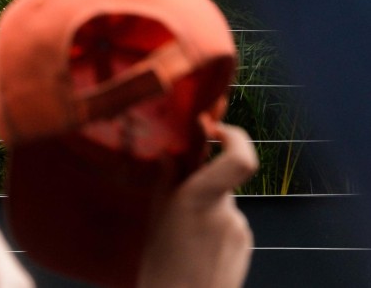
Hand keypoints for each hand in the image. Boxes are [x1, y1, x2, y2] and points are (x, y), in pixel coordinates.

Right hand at [138, 121, 258, 287]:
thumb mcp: (155, 218)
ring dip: (207, 208)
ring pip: (223, 202)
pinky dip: (214, 226)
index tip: (216, 130)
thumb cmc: (161, 269)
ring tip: (183, 236)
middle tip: (176, 204)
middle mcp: (227, 211)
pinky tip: (195, 248)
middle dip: (203, 183)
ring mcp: (239, 230)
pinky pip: (229, 222)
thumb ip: (166, 181)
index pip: (240, 159)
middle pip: (221, 180)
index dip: (235, 136)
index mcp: (200, 199)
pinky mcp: (245, 245)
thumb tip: (169, 154)